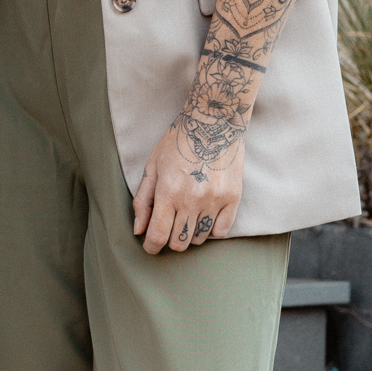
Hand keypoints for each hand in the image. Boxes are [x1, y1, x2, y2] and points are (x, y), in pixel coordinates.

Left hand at [132, 115, 244, 254]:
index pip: (158, 235)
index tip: (150, 247)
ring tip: (187, 218)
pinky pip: (221, 231)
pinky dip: (210, 230)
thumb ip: (143, 201)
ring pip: (199, 239)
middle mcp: (192, 200)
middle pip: (179, 242)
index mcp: (168, 192)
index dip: (151, 247)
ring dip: (190, 234)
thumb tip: (139, 230)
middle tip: (169, 228)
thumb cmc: (177, 142)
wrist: (213, 123)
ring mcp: (215, 200)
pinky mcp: (233, 197)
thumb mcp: (152, 167)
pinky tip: (204, 217)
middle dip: (169, 240)